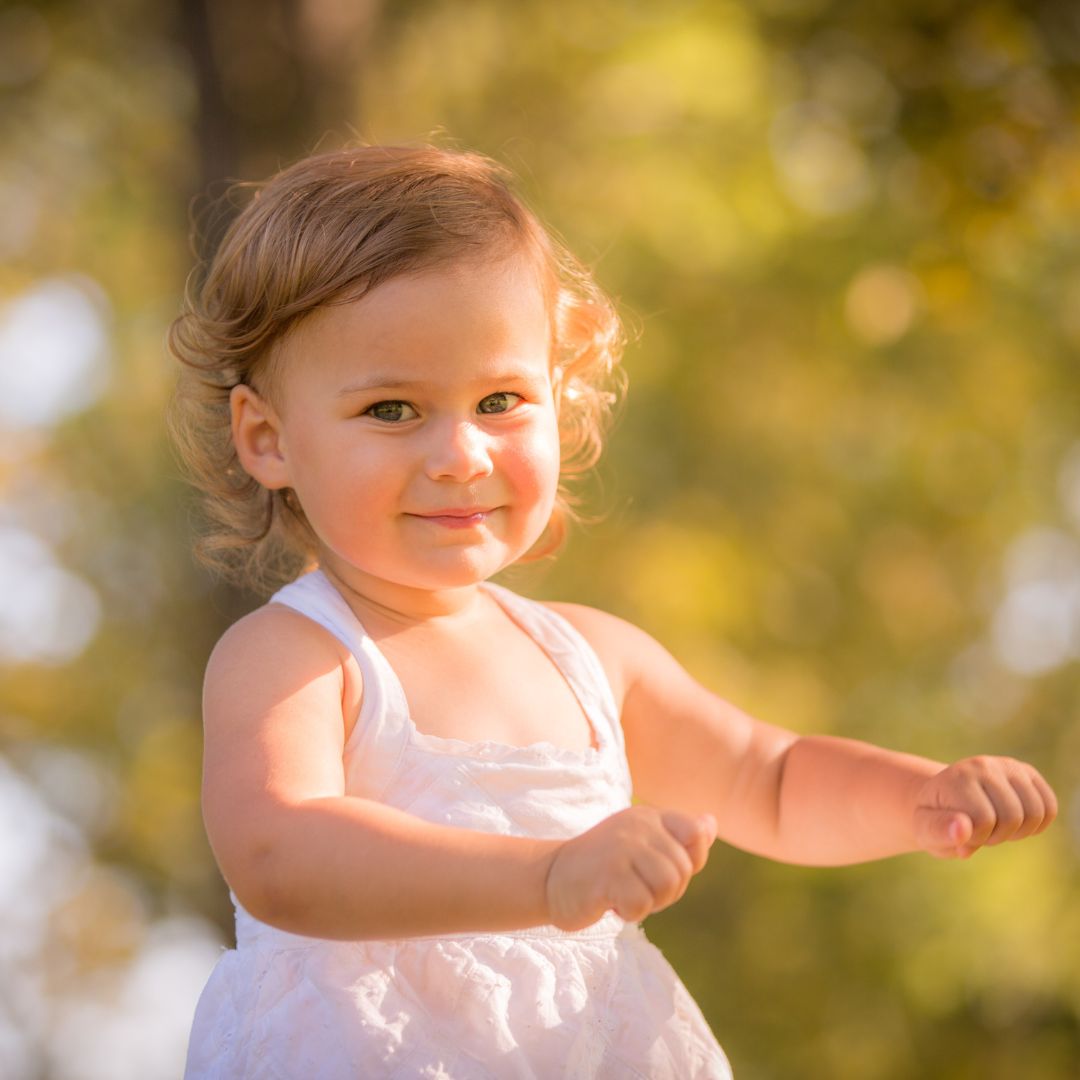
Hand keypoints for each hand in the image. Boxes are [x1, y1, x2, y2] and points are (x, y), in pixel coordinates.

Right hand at [544, 806, 716, 930]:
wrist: (551, 878)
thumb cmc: (603, 866)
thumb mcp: (642, 844)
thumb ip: (678, 837)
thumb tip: (711, 823)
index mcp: (649, 816)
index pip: (696, 833)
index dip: (690, 861)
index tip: (659, 869)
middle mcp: (638, 826)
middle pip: (684, 868)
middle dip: (667, 891)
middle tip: (636, 888)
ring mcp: (622, 847)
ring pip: (668, 886)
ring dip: (650, 902)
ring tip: (625, 894)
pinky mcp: (608, 874)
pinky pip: (643, 904)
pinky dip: (629, 913)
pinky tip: (610, 902)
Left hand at [913, 756, 1056, 858]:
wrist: (942, 798)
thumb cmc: (934, 819)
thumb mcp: (925, 830)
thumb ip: (939, 831)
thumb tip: (962, 828)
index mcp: (956, 778)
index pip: (984, 821)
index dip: (976, 838)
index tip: (961, 834)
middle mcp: (983, 765)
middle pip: (1013, 817)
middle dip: (997, 836)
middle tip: (979, 831)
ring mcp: (1007, 765)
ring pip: (1036, 812)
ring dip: (1019, 831)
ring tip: (996, 826)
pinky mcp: (1025, 772)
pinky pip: (1049, 806)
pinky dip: (1038, 823)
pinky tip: (1017, 823)